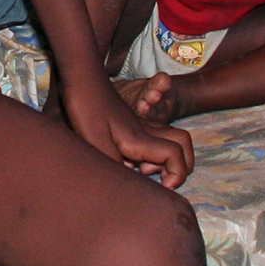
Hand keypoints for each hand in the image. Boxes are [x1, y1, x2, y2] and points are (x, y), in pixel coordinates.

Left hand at [67, 82, 194, 188]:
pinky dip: (152, 150)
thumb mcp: (95, 143)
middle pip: (183, 143)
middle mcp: (146, 130)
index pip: (176, 155)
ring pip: (170, 138)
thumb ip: (115, 166)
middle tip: (163, 180)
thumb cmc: (86, 108)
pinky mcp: (130, 122)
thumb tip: (130, 186)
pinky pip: (153, 136)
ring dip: (167, 157)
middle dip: (182, 164)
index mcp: (140, 138)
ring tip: (142, 169)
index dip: (178, 174)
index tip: (164, 186)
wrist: (81, 78)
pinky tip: (128, 159)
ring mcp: (139, 124)